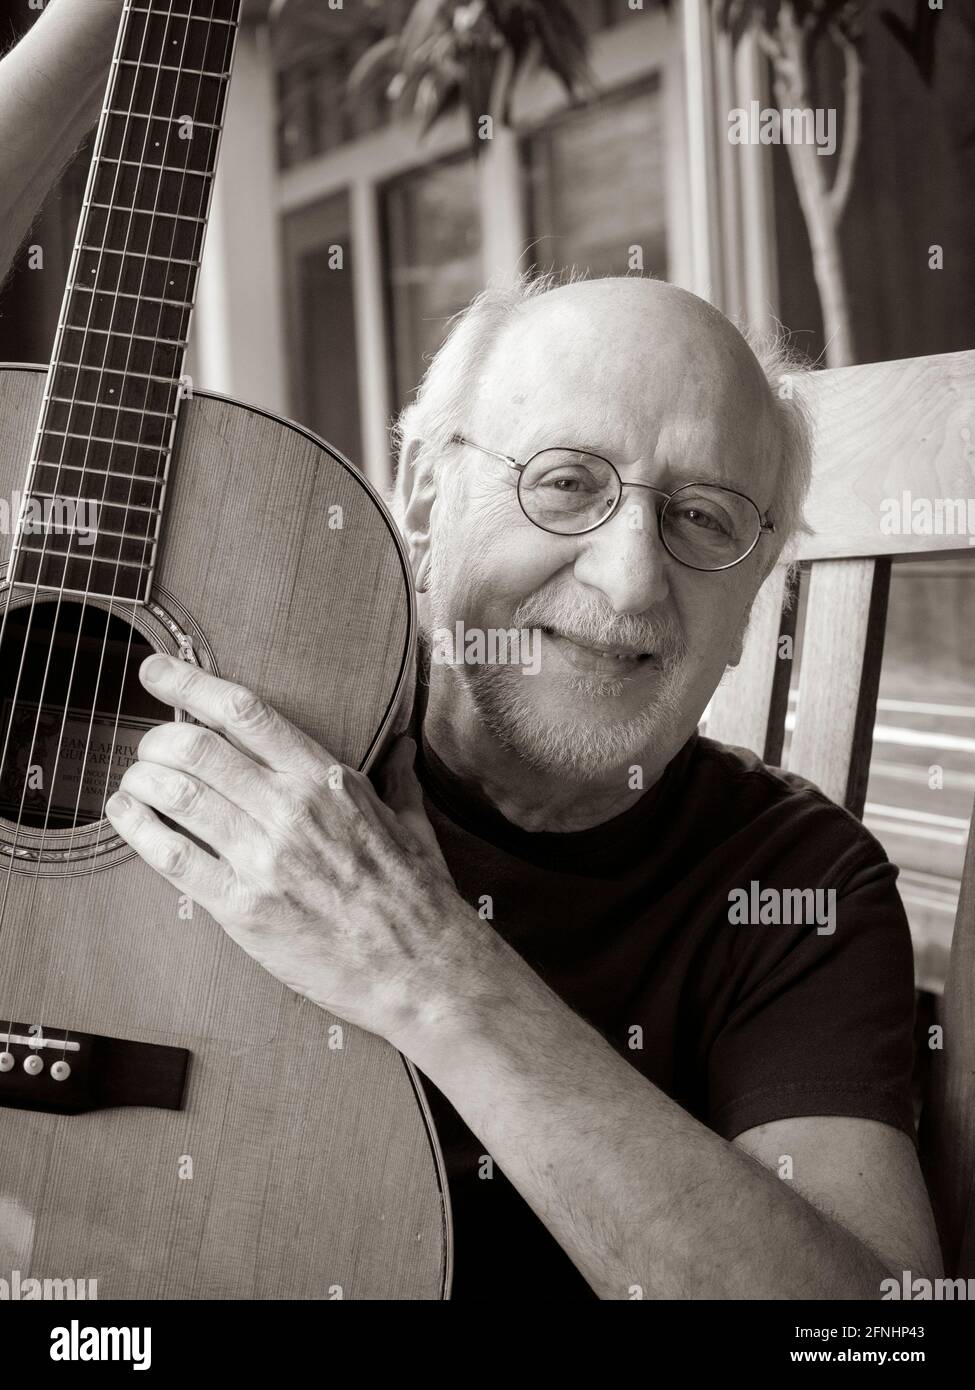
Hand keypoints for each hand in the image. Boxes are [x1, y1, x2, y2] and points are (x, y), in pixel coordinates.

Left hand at [105, 654, 476, 1043]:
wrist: (423, 971)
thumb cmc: (420, 898)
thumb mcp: (414, 824)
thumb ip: (398, 779)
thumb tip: (403, 746)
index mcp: (328, 780)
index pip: (246, 713)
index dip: (191, 683)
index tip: (158, 671)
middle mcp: (291, 809)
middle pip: (198, 749)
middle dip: (158, 739)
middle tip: (148, 745)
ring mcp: (265, 859)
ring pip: (179, 795)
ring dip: (143, 779)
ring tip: (135, 780)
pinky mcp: (244, 908)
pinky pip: (175, 859)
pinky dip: (139, 830)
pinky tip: (125, 815)